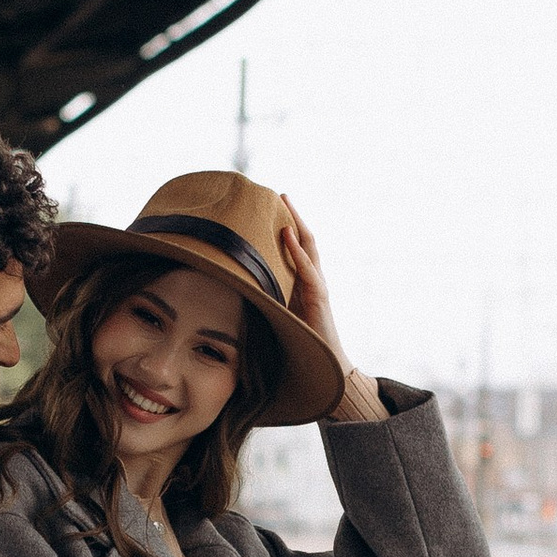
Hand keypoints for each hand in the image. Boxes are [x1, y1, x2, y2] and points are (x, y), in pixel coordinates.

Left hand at [276, 195, 347, 369]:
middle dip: (294, 216)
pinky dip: (297, 250)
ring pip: (309, 247)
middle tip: (281, 194)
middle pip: (304, 239)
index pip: (296, 247)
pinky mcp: (319, 296)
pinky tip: (287, 235)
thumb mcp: (276, 313)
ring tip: (285, 203)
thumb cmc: (296, 339)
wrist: (323, 361)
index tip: (272, 207)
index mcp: (302, 280)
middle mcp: (312, 278)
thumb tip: (233, 288)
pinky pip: (308, 268)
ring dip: (297, 224)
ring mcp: (318, 285)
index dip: (287, 226)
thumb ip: (263, 298)